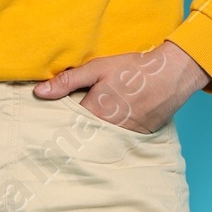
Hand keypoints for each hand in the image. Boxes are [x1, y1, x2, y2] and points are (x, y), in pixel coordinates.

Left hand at [33, 42, 211, 131]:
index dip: (59, 121)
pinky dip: (111, 138)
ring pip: (100, 140)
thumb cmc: (134, 68)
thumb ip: (67, 81)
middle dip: (75, 133)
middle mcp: (107, 128)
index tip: (49, 127)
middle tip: (63, 134)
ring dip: (92, 137)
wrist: (172, 75)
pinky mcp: (138, 138)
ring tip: (87, 133)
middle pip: (83, 135)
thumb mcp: (97, 68)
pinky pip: (118, 142)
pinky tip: (109, 130)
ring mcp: (124, 135)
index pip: (66, 123)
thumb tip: (39, 92)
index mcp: (93, 111)